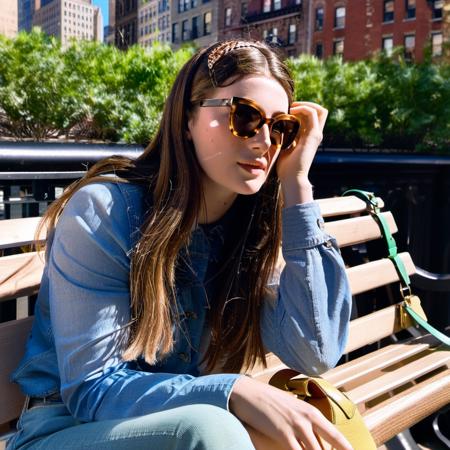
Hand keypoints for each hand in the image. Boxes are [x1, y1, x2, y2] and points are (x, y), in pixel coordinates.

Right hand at [229, 376, 352, 449]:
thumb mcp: (292, 408)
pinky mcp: (284, 435)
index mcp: (312, 413)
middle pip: (329, 448)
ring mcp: (297, 427)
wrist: (248, 393)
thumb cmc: (268, 401)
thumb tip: (314, 439)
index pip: (337, 438)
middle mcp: (309, 420)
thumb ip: (304, 423)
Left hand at [276, 102, 327, 205]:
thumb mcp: (284, 147)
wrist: (292, 178)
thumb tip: (276, 128)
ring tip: (291, 108)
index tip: (287, 111)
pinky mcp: (314, 135)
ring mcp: (316, 135)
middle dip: (306, 104)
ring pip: (319, 110)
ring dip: (304, 105)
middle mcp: (315, 135)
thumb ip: (285, 137)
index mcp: (308, 137)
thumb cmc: (285, 167)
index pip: (311, 117)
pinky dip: (302, 108)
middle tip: (291, 107)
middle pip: (320, 111)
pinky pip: (312, 113)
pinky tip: (290, 112)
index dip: (301, 110)